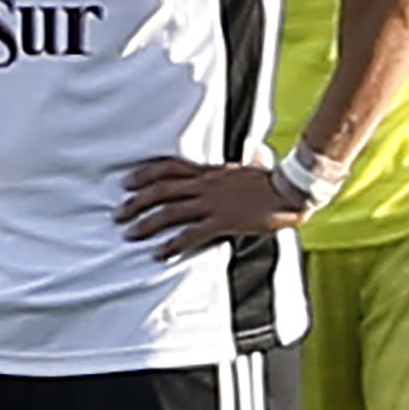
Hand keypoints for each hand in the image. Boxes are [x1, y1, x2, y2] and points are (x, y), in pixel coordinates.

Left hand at [115, 154, 303, 259]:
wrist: (290, 189)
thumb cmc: (273, 181)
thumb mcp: (251, 169)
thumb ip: (245, 164)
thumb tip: (256, 156)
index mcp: (209, 172)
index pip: (169, 167)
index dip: (145, 174)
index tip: (128, 183)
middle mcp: (205, 184)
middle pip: (160, 189)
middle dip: (136, 202)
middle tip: (118, 214)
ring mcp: (212, 202)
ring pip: (169, 210)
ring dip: (146, 223)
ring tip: (130, 233)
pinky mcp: (222, 221)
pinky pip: (191, 233)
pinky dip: (173, 243)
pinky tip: (161, 253)